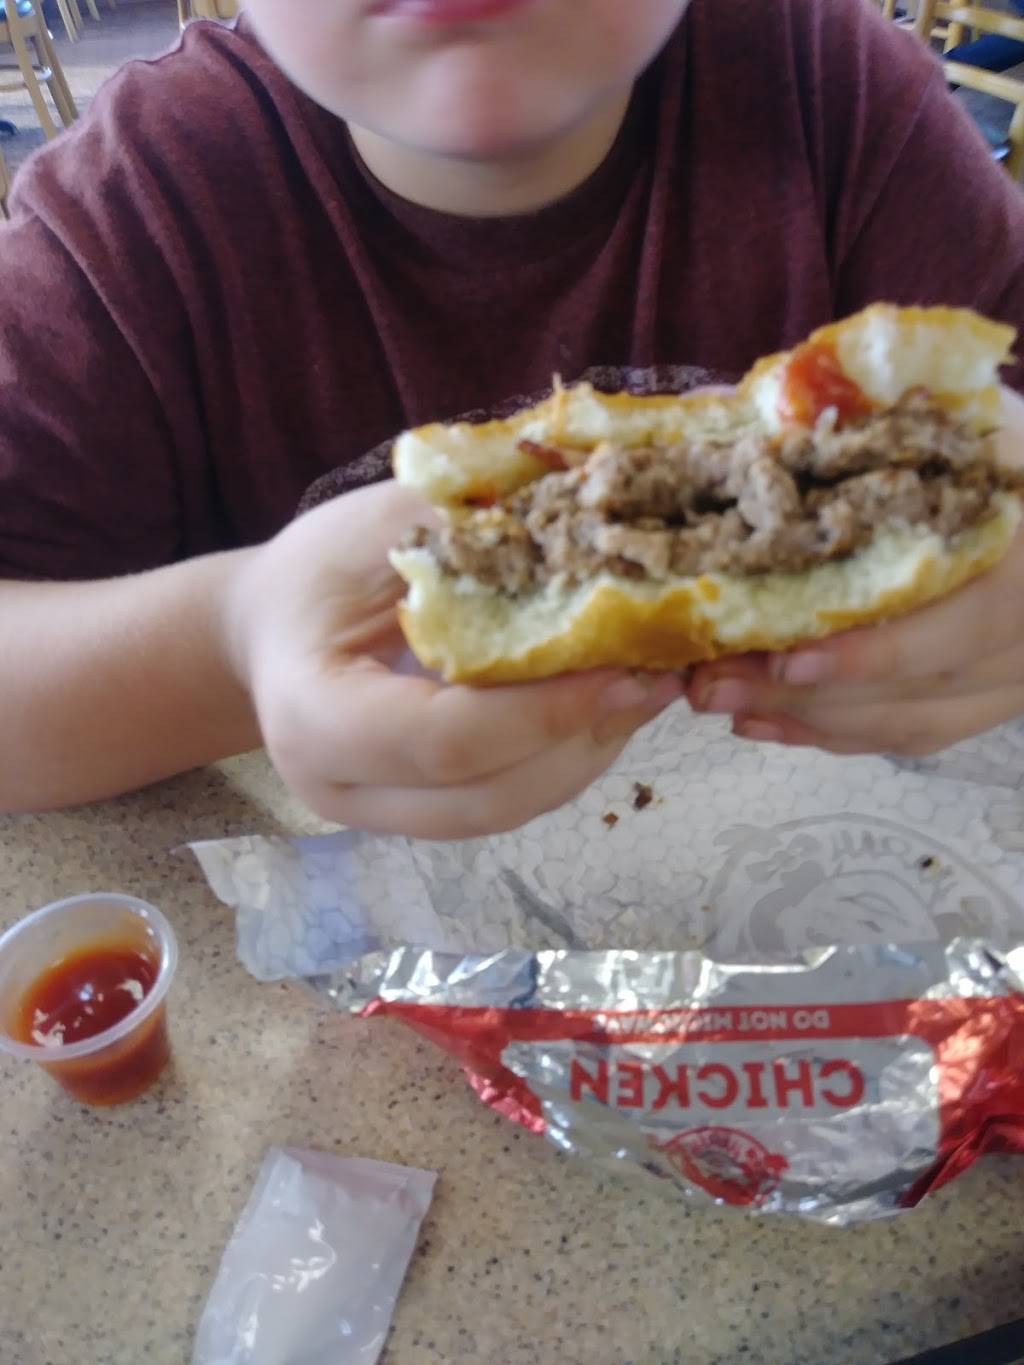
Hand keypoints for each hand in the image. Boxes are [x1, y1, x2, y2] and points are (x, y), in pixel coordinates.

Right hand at [227, 480, 682, 836]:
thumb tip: (593, 515)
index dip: (543, 708)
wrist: (270, 630)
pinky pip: (509, 796)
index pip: (446, 739)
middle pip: (490, 795)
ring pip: (509, 807)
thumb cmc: (317, 570)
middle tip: (658, 672)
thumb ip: (470, 530)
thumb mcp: (378, 525)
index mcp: (313, 718)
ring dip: (589, 748)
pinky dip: (566, 752)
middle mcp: (341, 789)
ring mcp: (381, 814)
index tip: (623, 660)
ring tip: (648, 682)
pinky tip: (606, 699)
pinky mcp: (421, 813)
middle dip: (585, 735)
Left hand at [687, 387, 1023, 757]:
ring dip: (801, 716)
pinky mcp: (985, 703)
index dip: (873, 651)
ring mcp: (1012, 679)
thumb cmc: (995, 456)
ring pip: (902, 719)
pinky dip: (829, 733)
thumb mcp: (964, 424)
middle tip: (709, 681)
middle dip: (804, 691)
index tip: (788, 657)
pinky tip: (757, 723)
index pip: (960, 622)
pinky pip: (905, 735)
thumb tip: (778, 415)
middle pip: (912, 685)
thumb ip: (887, 424)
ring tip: (714, 698)